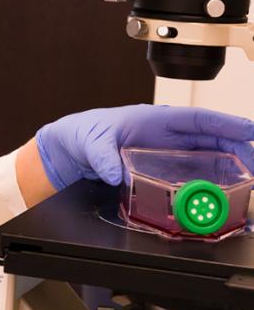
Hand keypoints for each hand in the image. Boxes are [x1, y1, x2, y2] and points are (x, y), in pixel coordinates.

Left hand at [36, 104, 253, 190]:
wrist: (73, 148)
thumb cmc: (85, 133)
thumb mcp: (92, 142)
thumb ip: (103, 156)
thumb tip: (113, 172)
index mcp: (156, 119)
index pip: (198, 119)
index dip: (227, 125)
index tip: (250, 131)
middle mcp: (167, 134)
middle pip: (212, 139)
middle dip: (239, 149)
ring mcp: (166, 151)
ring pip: (208, 155)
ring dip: (231, 165)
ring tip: (250, 179)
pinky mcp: (161, 167)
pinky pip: (193, 171)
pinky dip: (211, 178)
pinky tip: (223, 190)